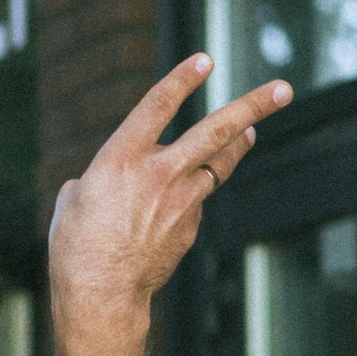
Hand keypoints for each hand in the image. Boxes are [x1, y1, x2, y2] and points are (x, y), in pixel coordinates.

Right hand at [47, 56, 291, 355]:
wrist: (102, 296)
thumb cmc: (75, 247)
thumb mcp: (73, 201)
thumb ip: (97, 179)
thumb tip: (111, 185)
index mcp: (121, 159)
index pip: (157, 106)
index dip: (182, 79)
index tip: (205, 59)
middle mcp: (159, 173)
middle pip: (215, 132)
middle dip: (252, 107)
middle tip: (283, 89)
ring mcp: (181, 201)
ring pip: (219, 164)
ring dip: (237, 145)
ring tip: (253, 131)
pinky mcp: (190, 226)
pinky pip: (195, 201)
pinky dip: (190, 196)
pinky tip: (174, 208)